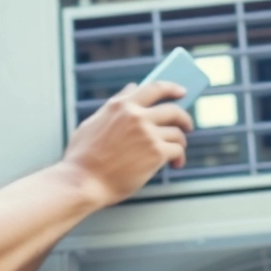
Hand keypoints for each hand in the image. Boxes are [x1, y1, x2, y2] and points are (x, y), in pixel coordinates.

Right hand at [60, 81, 194, 207]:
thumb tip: (131, 88)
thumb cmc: (83, 156)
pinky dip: (179, 157)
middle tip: (187, 126)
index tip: (182, 91)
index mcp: (121, 106)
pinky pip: (177, 150)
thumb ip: (115, 104)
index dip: (172, 87)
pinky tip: (175, 164)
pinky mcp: (156, 153)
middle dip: (184, 118)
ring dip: (179, 143)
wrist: (83, 182)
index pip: (154, 88)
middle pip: (173, 110)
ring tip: (175, 152)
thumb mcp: (93, 122)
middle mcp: (136, 116)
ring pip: (177, 133)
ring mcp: (148, 134)